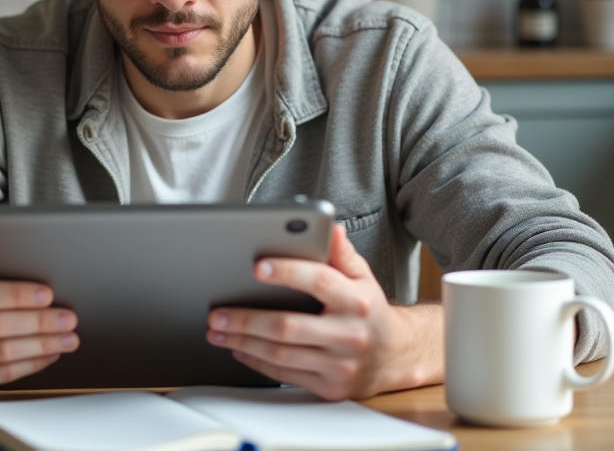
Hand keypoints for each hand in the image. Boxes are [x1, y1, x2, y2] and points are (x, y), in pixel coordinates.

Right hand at [0, 270, 79, 396]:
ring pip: (3, 353)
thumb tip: (42, 279)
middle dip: (39, 322)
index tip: (49, 294)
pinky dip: (31, 363)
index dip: (17, 295)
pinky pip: (2, 374)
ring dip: (42, 345)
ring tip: (68, 338)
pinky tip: (49, 354)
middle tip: (69, 318)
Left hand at [206, 224, 441, 399]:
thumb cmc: (369, 310)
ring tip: (218, 330)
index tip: (257, 266)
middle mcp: (349, 335)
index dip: (288, 272)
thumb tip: (330, 226)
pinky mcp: (329, 387)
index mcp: (357, 301)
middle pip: (288, 327)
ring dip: (243, 342)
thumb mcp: (362, 276)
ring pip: (281, 354)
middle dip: (246, 319)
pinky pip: (285, 374)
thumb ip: (341, 252)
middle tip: (217, 312)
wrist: (396, 356)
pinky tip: (239, 348)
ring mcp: (339, 365)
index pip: (320, 282)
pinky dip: (257, 362)